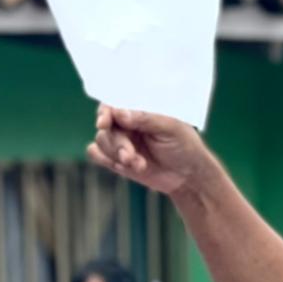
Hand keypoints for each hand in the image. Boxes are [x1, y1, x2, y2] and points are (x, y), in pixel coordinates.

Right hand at [87, 105, 209, 194]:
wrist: (187, 176)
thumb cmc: (184, 145)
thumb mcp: (170, 128)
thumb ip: (145, 118)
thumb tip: (119, 113)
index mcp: (139, 111)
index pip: (114, 105)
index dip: (105, 112)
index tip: (104, 123)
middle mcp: (126, 124)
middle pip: (105, 127)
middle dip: (116, 143)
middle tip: (129, 156)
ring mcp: (119, 141)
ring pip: (100, 142)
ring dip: (116, 155)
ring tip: (138, 164)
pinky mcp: (114, 159)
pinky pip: (95, 154)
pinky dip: (104, 159)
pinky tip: (122, 166)